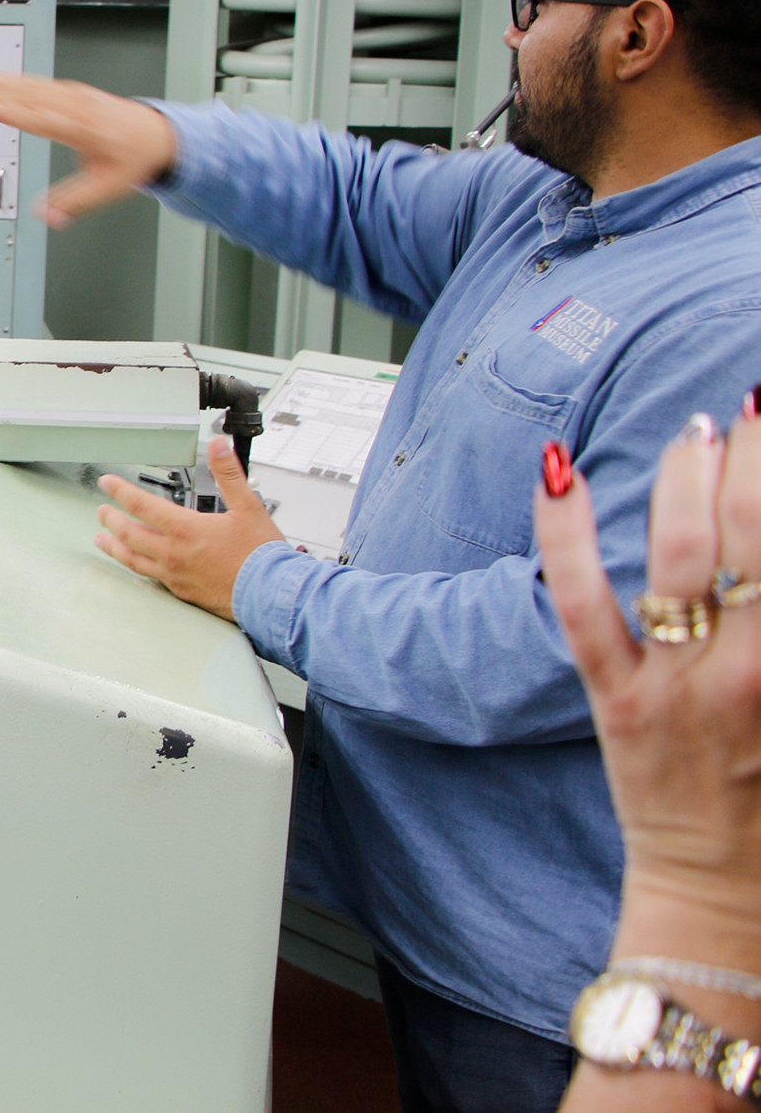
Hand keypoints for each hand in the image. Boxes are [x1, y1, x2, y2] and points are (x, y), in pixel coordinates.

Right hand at [0, 69, 178, 226]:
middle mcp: (76, 106)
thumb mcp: (108, 188)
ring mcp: (75, 95)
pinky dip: (15, 78)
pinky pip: (39, 81)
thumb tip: (47, 216)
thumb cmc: (135, 158)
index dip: (4, 109)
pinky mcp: (73, 92)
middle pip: (27, 94)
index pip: (35, 117)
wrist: (159, 135)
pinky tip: (0, 76)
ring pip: (31, 83)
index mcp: (81, 127)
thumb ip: (74, 202)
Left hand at [94, 438, 285, 621]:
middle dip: (111, 520)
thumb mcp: (248, 506)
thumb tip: (219, 447)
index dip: (120, 491)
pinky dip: (137, 567)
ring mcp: (175, 575)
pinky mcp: (182, 592)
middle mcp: (173, 553)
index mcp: (185, 529)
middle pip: (129, 533)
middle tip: (101, 512)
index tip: (107, 483)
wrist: (272, 594)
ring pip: (133, 559)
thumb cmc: (261, 556)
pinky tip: (136, 565)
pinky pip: (151, 577)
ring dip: (114, 547)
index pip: (141, 505)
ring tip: (102, 541)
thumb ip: (229, 474)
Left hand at [537, 421, 760, 969]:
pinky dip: (567, 534)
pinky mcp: (617, 698)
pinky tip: (559, 474)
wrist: (724, 889)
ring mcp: (682, 680)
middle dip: (757, 457)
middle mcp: (754, 667)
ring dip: (688, 477)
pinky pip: (584, 604)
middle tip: (752, 411)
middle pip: (758, 532)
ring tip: (697, 433)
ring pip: (683, 552)